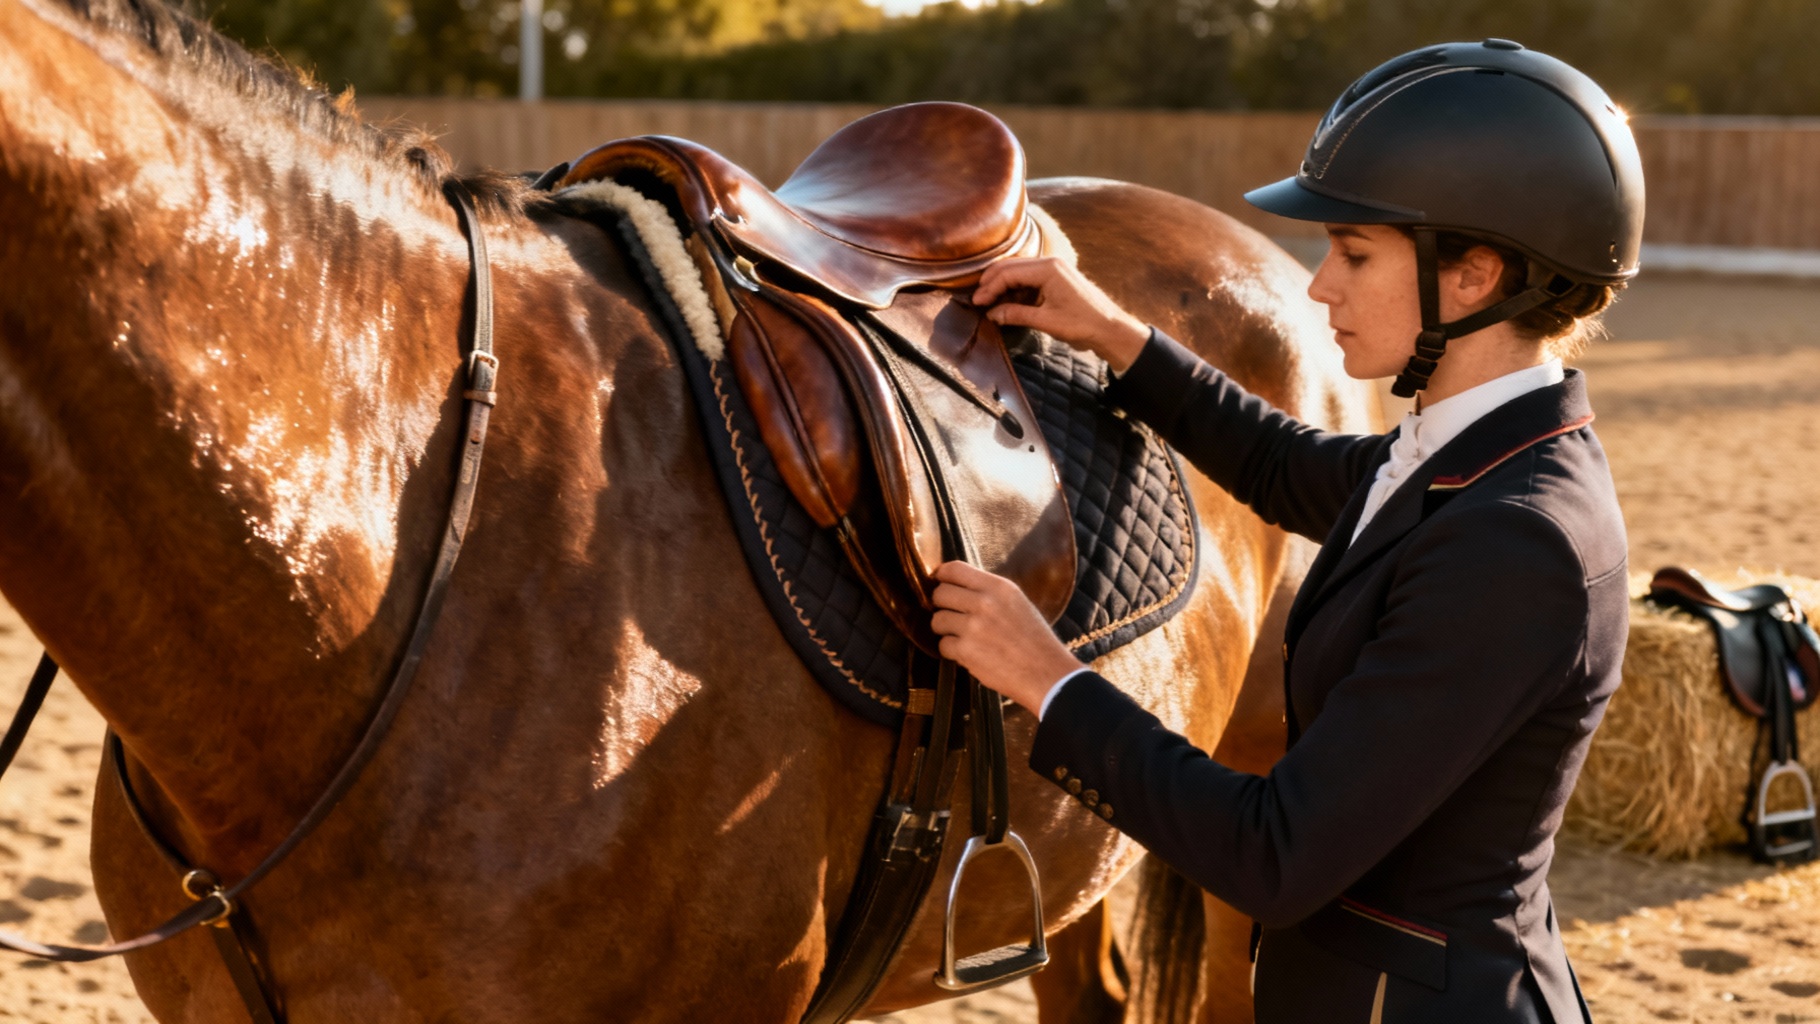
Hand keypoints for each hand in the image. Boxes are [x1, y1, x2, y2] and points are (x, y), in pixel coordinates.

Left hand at [929, 561, 1084, 715]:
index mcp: (999, 587)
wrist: (1047, 673)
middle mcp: (985, 603)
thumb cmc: (1034, 640)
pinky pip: (943, 645)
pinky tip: (969, 653)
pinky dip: (952, 651)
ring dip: (945, 630)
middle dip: (941, 605)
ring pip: (938, 620)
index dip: (942, 576)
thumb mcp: (1017, 602)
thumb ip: (988, 592)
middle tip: (952, 615)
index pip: (955, 569)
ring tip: (963, 637)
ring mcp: (973, 627)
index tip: (940, 583)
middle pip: (940, 593)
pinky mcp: (966, 651)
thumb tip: (957, 586)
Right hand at [973, 257, 1151, 372]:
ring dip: (1002, 285)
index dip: (989, 288)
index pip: (1008, 272)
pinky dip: (1016, 289)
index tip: (976, 303)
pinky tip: (1007, 302)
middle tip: (977, 300)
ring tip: (989, 303)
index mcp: (1048, 269)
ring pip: (1018, 271)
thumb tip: (991, 314)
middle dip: (991, 283)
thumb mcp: (1046, 321)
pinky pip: (1029, 278)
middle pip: (1010, 266)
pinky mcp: (1056, 278)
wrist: (1110, 328)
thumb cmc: (1083, 324)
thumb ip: (1016, 314)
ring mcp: (1054, 269)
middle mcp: (1050, 263)